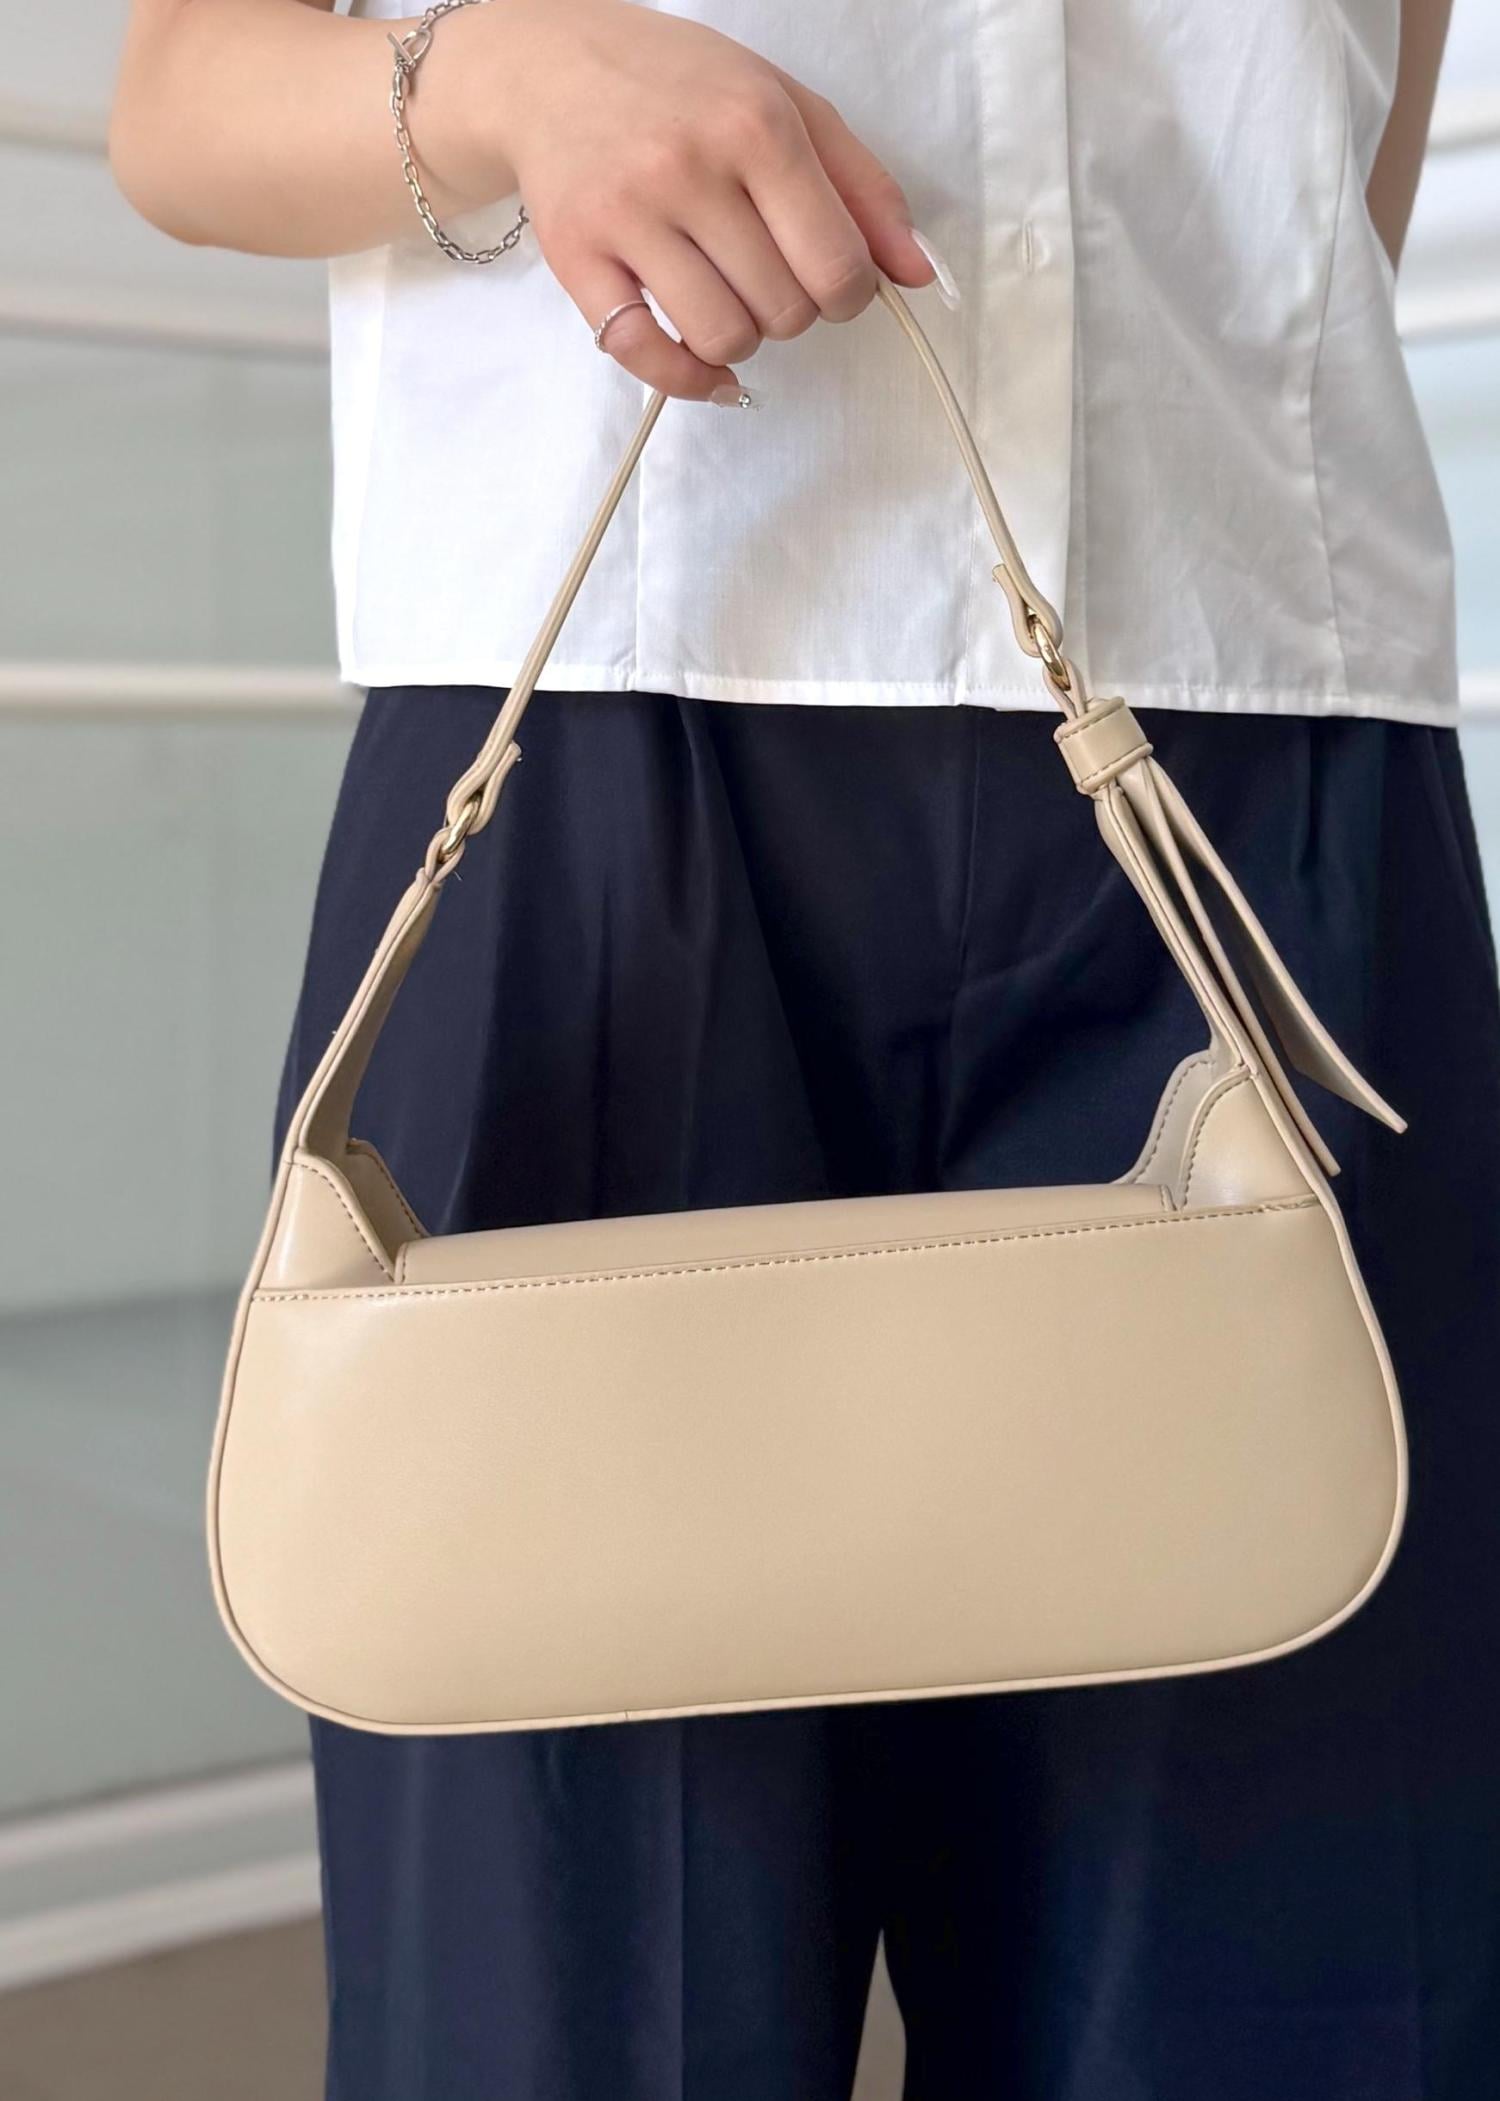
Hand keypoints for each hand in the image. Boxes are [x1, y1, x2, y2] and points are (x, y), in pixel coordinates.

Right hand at [442, 0, 936, 399]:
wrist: (553, 66)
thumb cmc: (683, 88)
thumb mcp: (789, 107)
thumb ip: (863, 188)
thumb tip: (918, 275)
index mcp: (756, 126)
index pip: (836, 266)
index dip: (848, 295)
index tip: (831, 282)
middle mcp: (690, 169)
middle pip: (784, 312)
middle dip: (790, 311)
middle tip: (766, 275)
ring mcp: (628, 216)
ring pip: (722, 339)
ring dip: (740, 342)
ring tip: (727, 298)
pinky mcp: (576, 256)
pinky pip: (643, 355)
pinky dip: (685, 380)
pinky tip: (701, 368)